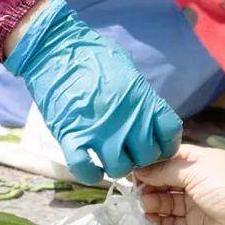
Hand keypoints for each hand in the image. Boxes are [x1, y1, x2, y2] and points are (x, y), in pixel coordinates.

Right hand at [5, 0, 181, 183]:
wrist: (56, 50)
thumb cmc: (92, 53)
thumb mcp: (127, 70)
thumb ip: (141, 97)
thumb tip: (146, 113)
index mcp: (142, 101)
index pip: (168, 133)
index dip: (164, 144)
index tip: (155, 144)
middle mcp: (126, 120)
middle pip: (145, 156)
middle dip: (140, 158)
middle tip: (129, 151)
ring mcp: (98, 131)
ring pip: (118, 167)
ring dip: (116, 167)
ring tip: (108, 159)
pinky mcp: (71, 137)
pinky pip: (85, 169)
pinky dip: (90, 174)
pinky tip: (91, 169)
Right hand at [134, 143, 224, 224]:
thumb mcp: (195, 170)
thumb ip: (165, 170)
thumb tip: (139, 171)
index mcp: (198, 163)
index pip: (168, 159)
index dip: (150, 162)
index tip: (130, 166)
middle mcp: (194, 182)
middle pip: (163, 181)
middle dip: (148, 183)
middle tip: (132, 188)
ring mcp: (193, 206)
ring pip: (165, 202)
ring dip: (151, 201)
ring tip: (142, 204)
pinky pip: (170, 222)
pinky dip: (158, 220)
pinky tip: (149, 217)